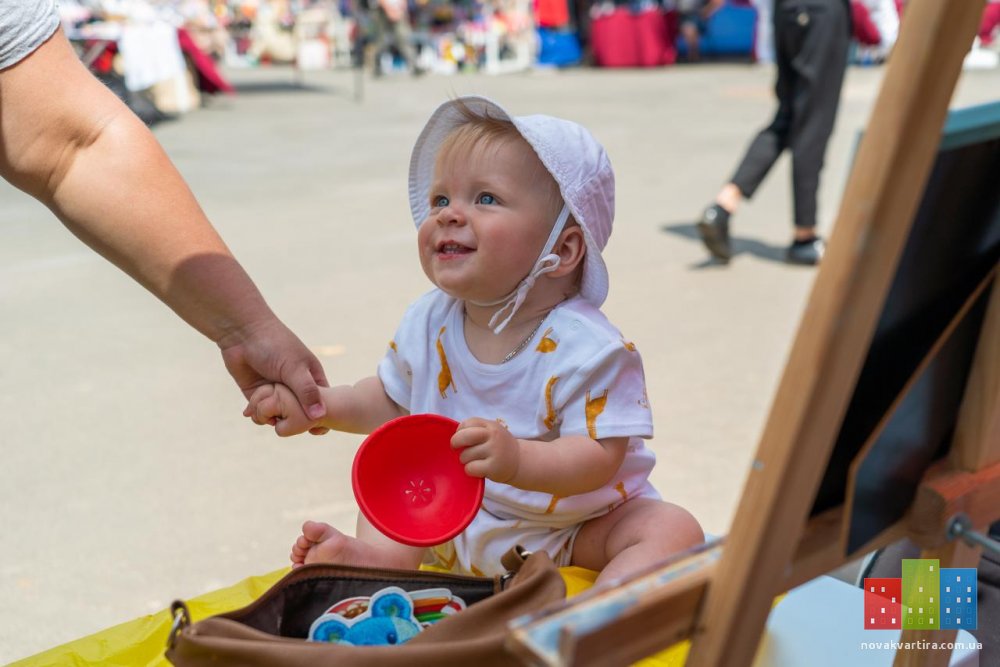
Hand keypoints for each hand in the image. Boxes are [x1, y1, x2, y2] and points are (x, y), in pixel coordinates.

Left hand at [220, 317, 329, 434]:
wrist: (242, 333)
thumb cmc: (274, 344)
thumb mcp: (294, 368)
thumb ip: (307, 392)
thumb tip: (319, 416)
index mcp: (311, 377)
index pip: (321, 403)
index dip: (319, 417)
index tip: (316, 430)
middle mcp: (294, 386)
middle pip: (299, 413)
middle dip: (294, 422)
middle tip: (288, 426)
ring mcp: (276, 391)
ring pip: (279, 415)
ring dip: (273, 418)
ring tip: (267, 416)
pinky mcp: (257, 393)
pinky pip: (261, 411)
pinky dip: (258, 415)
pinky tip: (254, 413)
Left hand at [451, 418, 519, 483]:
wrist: (519, 461)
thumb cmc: (498, 446)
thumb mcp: (491, 431)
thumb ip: (476, 430)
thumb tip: (454, 437)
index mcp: (490, 425)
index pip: (467, 423)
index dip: (459, 431)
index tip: (462, 438)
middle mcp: (493, 436)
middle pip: (463, 437)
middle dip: (455, 443)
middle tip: (456, 449)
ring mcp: (494, 451)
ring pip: (465, 455)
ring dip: (465, 460)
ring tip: (475, 460)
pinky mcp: (493, 467)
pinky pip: (470, 468)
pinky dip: (470, 470)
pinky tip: (477, 469)